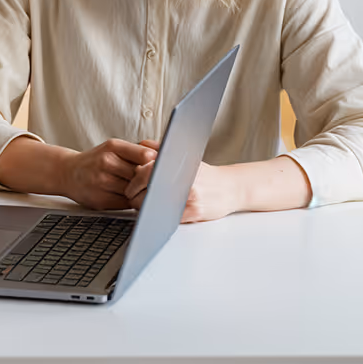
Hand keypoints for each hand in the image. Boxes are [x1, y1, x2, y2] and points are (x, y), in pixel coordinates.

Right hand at [55, 139, 157, 210]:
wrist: (68, 173)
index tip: (162, 167)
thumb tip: (164, 159)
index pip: (146, 155)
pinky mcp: (101, 201)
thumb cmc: (96, 160)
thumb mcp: (114, 148)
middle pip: (143, 176)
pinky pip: (127, 204)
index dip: (157, 164)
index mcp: (113, 147)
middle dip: (149, 180)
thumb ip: (137, 152)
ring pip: (136, 192)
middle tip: (155, 181)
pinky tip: (127, 197)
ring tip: (138, 189)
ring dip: (141, 193)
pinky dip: (132, 202)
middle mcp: (106, 162)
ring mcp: (102, 182)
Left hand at [126, 147, 311, 220]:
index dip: (133, 184)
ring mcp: (188, 197)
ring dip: (145, 210)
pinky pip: (168, 219)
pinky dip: (159, 219)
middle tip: (134, 200)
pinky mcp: (195, 212)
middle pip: (145, 191)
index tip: (130, 188)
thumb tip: (141, 145)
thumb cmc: (204, 174)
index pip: (142, 174)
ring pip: (154, 207)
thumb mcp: (184, 155)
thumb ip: (161, 148)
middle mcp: (181, 179)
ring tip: (144, 208)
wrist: (232, 187)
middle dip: (135, 197)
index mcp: (176, 164)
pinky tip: (158, 217)